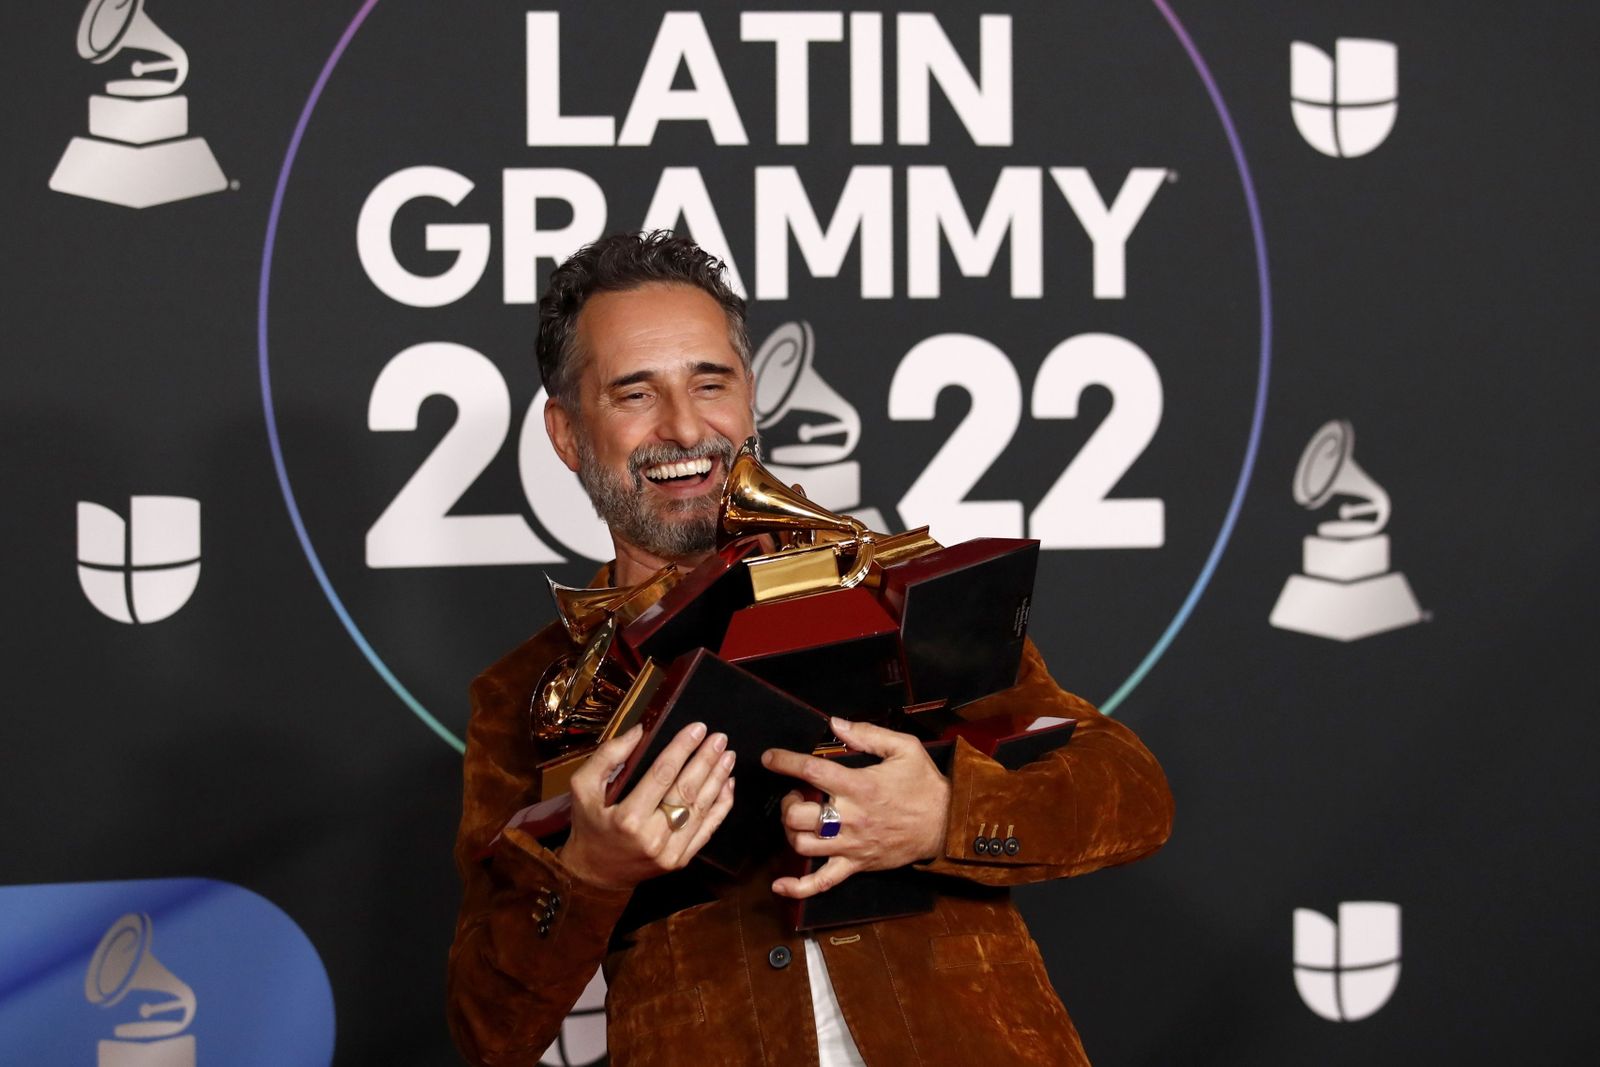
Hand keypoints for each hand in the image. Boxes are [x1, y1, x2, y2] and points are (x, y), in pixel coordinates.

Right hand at [558, 721, 735, 890]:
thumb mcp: (583, 788)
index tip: (697, 728)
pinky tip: (728, 785)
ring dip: (717, 779)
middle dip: (706, 761)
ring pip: (701, 810)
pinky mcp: (680, 860)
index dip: (682, 749)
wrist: (594, 874)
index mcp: (628, 818)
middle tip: (719, 738)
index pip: (662, 774)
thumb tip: (638, 731)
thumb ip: (607, 757)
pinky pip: (707, 830)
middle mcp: (652, 837)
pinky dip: (721, 807)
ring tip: (727, 756)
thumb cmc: (589, 826)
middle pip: (686, 791)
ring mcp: (669, 852)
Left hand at [762, 717, 950, 899]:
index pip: (811, 772)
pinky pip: (822, 883)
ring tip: (798, 819)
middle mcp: (850, 818)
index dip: (785, 762)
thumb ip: (867, 735)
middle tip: (795, 794)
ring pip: (802, 846)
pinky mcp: (857, 865)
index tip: (770, 758)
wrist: (947, 823)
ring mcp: (851, 845)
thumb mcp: (905, 748)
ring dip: (791, 831)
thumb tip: (835, 724)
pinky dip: (798, 888)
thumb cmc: (925, 785)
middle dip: (787, 803)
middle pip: (798, 816)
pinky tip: (779, 885)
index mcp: (859, 786)